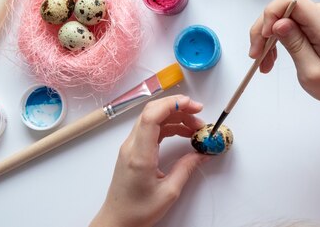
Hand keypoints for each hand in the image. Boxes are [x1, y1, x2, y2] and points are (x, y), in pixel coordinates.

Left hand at [90, 95, 208, 226]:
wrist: (117, 221)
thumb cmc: (137, 211)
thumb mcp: (169, 192)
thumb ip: (187, 168)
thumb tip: (202, 152)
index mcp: (139, 155)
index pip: (151, 117)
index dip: (172, 104)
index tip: (192, 106)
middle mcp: (132, 146)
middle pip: (153, 112)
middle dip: (178, 107)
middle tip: (199, 113)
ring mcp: (131, 146)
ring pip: (153, 118)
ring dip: (176, 117)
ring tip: (195, 127)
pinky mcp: (134, 150)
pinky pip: (152, 129)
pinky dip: (169, 126)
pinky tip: (183, 133)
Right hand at [249, 0, 319, 112]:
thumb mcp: (312, 72)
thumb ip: (295, 45)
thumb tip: (278, 23)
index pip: (293, 0)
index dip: (272, 14)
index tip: (264, 38)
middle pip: (283, 6)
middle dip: (264, 29)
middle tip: (256, 55)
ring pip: (281, 14)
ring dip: (267, 36)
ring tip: (264, 62)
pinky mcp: (314, 19)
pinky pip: (287, 21)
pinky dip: (276, 37)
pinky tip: (271, 56)